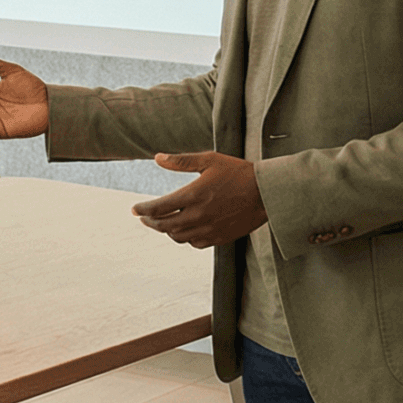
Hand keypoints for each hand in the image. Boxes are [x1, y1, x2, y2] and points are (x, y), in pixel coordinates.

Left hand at [133, 151, 268, 247]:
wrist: (267, 193)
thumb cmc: (239, 173)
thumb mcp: (209, 160)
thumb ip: (181, 161)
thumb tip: (158, 158)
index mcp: (193, 195)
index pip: (157, 208)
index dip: (142, 210)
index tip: (134, 209)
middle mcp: (198, 216)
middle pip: (163, 225)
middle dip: (150, 221)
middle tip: (143, 217)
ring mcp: (209, 229)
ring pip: (177, 236)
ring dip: (166, 230)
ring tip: (161, 222)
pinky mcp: (220, 238)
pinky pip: (194, 243)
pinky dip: (184, 238)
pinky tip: (183, 230)